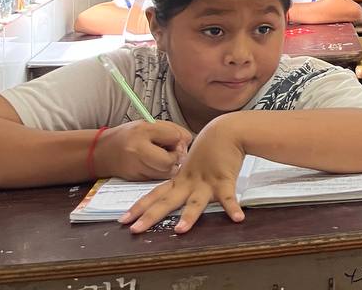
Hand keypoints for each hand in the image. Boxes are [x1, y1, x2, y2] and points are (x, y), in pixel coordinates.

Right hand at [94, 120, 191, 180]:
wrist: (102, 152)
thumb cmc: (130, 136)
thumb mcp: (150, 125)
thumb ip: (172, 131)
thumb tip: (188, 142)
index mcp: (143, 131)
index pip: (174, 137)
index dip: (179, 140)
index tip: (176, 140)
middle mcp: (137, 150)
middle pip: (169, 161)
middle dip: (176, 158)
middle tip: (172, 153)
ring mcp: (135, 167)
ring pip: (166, 173)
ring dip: (170, 167)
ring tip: (162, 159)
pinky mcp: (135, 179)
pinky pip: (157, 179)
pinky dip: (161, 173)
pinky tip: (154, 166)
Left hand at [119, 117, 244, 233]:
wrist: (226, 131)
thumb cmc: (210, 146)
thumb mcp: (193, 163)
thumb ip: (187, 177)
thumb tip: (179, 189)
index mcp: (180, 180)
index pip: (155, 195)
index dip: (139, 207)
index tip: (123, 219)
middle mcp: (189, 183)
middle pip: (167, 202)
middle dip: (150, 216)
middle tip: (135, 230)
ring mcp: (205, 183)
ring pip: (195, 202)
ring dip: (188, 216)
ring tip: (180, 230)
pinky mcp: (224, 180)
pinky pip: (229, 196)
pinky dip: (233, 207)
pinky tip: (238, 218)